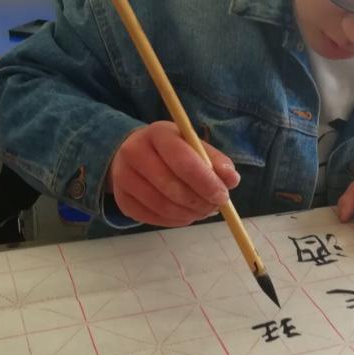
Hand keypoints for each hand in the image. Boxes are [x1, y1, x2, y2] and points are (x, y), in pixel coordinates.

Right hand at [108, 121, 239, 226]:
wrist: (134, 153)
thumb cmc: (171, 150)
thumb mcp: (193, 145)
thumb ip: (215, 161)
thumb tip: (232, 180)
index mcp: (157, 133)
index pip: (183, 161)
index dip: (206, 182)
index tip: (223, 196)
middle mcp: (134, 152)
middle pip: (171, 186)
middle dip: (199, 202)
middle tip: (215, 207)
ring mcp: (123, 177)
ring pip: (162, 206)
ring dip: (189, 214)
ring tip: (203, 211)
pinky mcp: (122, 200)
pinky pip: (153, 219)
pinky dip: (175, 221)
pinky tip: (186, 214)